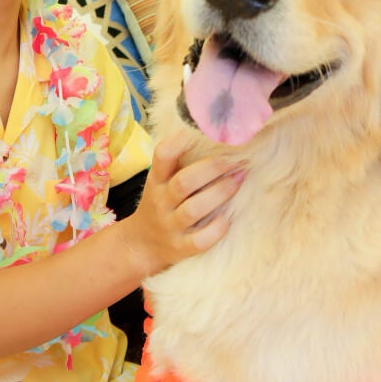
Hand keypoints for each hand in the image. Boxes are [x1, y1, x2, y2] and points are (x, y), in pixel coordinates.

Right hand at [120, 136, 245, 276]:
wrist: (141, 245)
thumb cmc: (161, 204)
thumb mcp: (161, 181)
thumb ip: (179, 162)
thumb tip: (216, 134)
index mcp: (156, 181)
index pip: (161, 157)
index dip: (179, 143)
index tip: (200, 133)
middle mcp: (161, 202)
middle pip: (183, 183)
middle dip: (212, 169)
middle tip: (236, 160)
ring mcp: (170, 226)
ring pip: (193, 210)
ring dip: (219, 194)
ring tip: (239, 180)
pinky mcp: (180, 248)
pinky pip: (200, 240)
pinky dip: (217, 229)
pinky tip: (229, 218)